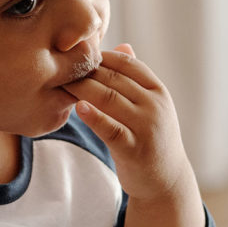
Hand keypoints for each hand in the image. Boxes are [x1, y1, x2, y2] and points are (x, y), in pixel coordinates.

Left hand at [62, 43, 192, 201]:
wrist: (166, 180)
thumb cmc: (152, 139)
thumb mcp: (151, 106)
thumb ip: (137, 79)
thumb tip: (123, 45)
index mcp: (158, 91)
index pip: (128, 63)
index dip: (101, 56)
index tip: (78, 55)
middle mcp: (154, 106)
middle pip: (114, 79)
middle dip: (86, 71)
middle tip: (61, 66)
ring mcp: (146, 128)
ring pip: (109, 99)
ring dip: (82, 89)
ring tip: (62, 84)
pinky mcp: (134, 150)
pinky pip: (110, 128)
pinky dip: (93, 116)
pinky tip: (77, 107)